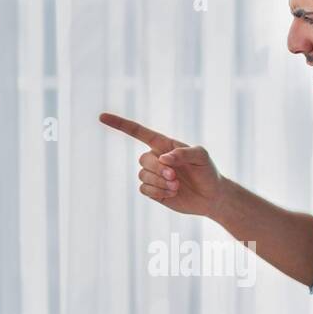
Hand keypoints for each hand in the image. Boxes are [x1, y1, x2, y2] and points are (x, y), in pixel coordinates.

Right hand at [99, 111, 225, 217]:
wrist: (211, 196)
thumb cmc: (207, 171)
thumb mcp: (201, 156)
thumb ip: (183, 153)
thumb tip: (164, 158)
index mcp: (163, 144)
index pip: (138, 132)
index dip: (120, 124)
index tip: (102, 117)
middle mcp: (156, 158)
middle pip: (143, 160)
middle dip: (158, 169)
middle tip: (175, 176)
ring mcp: (153, 175)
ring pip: (142, 176)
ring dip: (159, 182)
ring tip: (176, 186)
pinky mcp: (153, 191)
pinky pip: (144, 189)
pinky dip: (157, 192)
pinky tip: (171, 193)